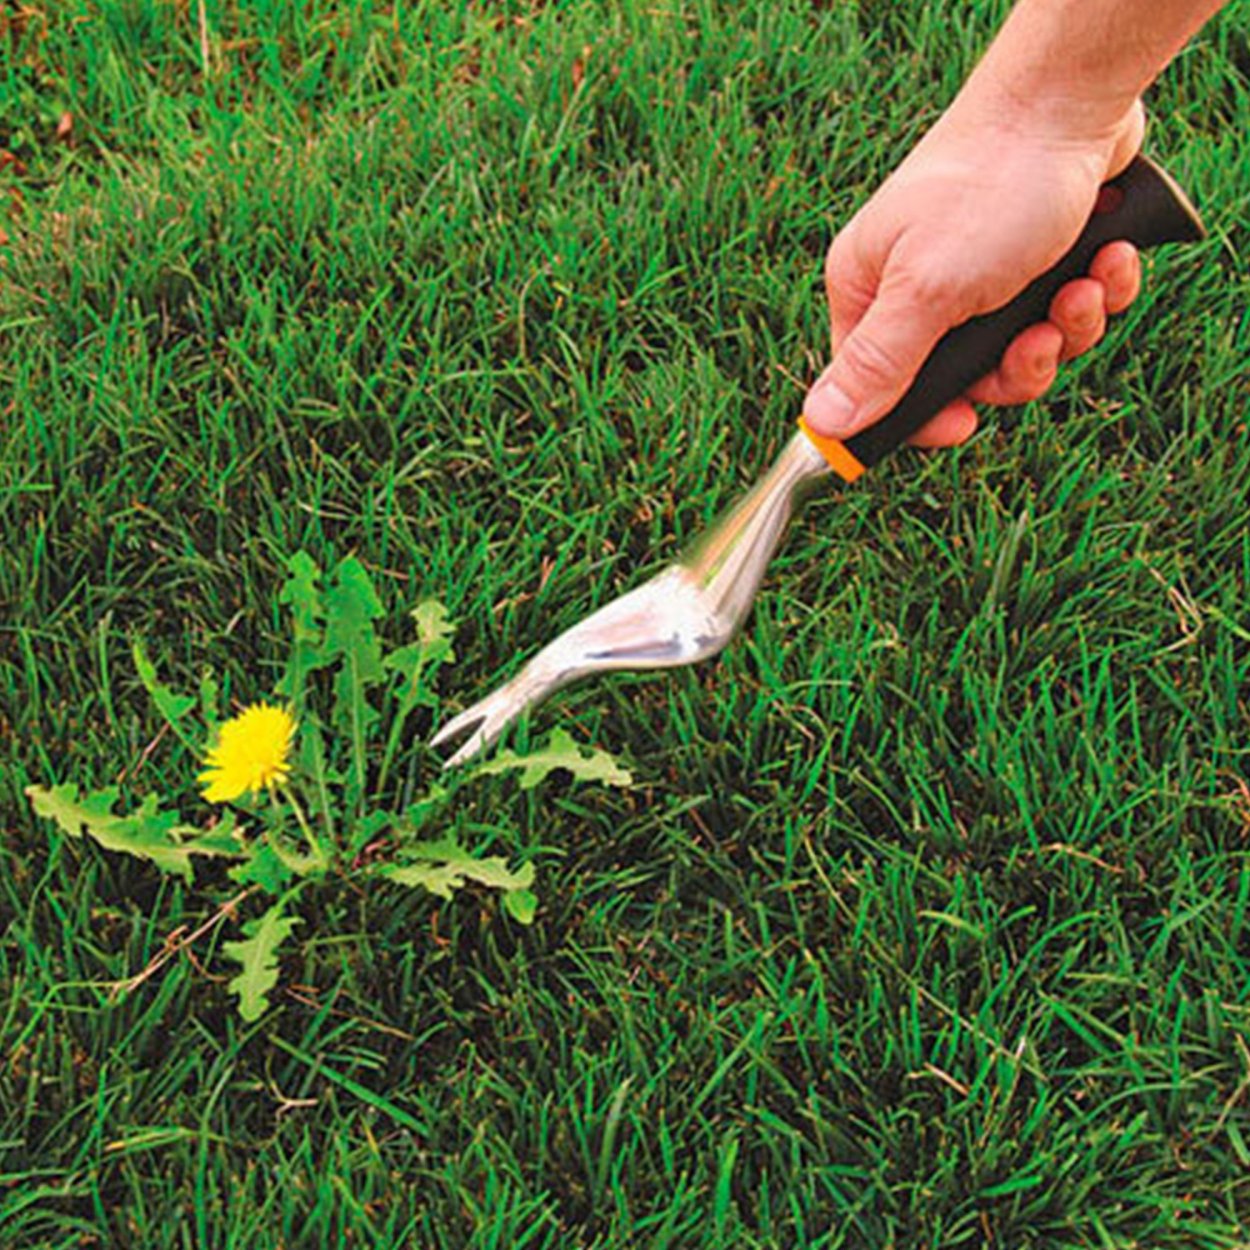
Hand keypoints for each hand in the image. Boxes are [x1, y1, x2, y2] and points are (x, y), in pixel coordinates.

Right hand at [803, 99, 1145, 446]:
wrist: (1070, 101)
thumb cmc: (987, 186)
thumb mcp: (926, 290)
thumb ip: (878, 364)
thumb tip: (822, 424)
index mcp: (869, 293)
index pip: (878, 391)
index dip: (925, 416)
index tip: (964, 422)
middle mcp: (918, 289)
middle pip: (963, 382)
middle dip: (1014, 369)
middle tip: (1035, 338)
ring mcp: (982, 275)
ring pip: (1023, 352)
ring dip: (1065, 329)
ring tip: (1079, 285)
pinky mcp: (1039, 260)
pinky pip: (1067, 313)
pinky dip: (1096, 293)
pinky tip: (1105, 257)